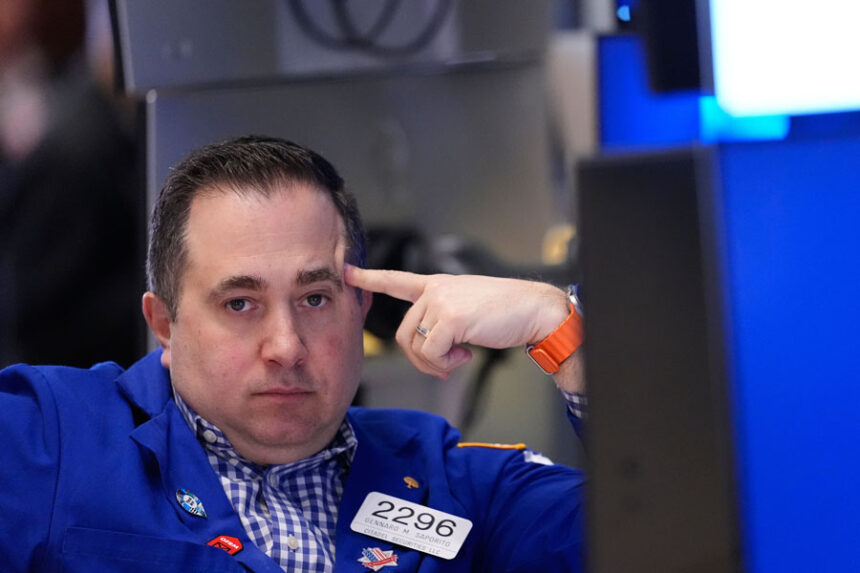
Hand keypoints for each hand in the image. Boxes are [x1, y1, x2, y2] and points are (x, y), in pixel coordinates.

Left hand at [345, 265, 570, 379]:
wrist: (534, 310)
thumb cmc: (506, 313)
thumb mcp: (467, 310)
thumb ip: (443, 323)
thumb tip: (431, 357)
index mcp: (437, 285)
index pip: (397, 279)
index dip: (370, 278)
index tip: (348, 272)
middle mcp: (435, 290)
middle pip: (403, 334)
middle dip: (421, 359)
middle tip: (446, 366)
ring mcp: (441, 302)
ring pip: (416, 346)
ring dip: (435, 364)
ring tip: (459, 358)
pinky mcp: (450, 318)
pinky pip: (432, 354)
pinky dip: (446, 364)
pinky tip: (466, 356)